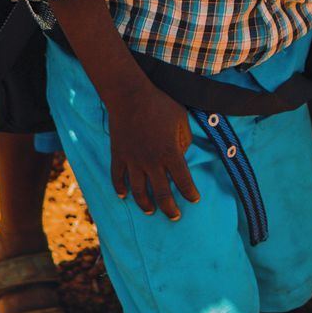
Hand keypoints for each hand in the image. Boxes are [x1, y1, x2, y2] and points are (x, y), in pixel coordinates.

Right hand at [107, 75, 199, 220]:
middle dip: (170, 208)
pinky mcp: (118, 155)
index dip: (190, 193)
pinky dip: (119, 188)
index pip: (184, 181)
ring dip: (145, 203)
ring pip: (139, 190)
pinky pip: (117, 177)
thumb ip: (185, 139)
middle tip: (174, 217)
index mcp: (170, 153)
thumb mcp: (181, 119)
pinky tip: (123, 196)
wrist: (130, 95)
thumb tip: (183, 154)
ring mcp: (133, 160)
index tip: (194, 200)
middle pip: (162, 193)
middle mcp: (152, 161)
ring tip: (150, 211)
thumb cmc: (159, 104)